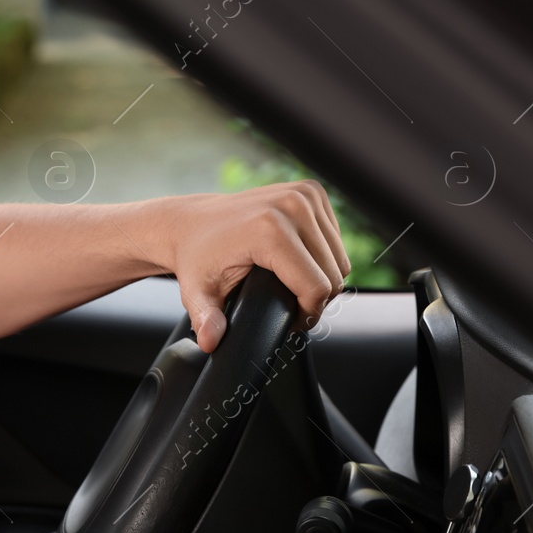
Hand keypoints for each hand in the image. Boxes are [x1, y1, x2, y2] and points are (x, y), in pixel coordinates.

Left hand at [144, 181, 352, 352]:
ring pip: (339, 256)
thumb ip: (206, 319)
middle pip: (333, 273)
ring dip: (322, 276)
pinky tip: (298, 261)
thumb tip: (210, 341)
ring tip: (294, 286)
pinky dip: (323, 255)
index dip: (308, 313)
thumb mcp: (198, 292)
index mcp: (270, 230)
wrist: (192, 223)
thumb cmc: (197, 257)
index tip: (291, 321)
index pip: (317, 286)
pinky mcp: (311, 191)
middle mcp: (291, 206)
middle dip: (316, 298)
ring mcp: (304, 195)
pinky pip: (336, 238)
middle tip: (291, 306)